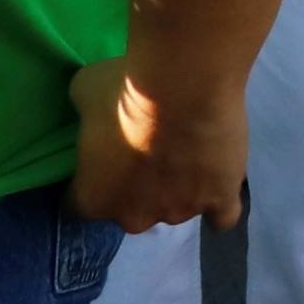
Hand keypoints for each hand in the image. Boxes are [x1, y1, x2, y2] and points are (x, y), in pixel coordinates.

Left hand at [68, 57, 248, 232]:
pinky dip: (219, 203)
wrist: (185, 86)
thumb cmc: (126, 93)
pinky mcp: (219, 201)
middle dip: (137, 188)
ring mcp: (179, 212)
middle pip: (131, 211)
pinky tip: (218, 182)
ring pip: (175, 208)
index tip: (103, 154)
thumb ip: (87, 114)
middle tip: (148, 148)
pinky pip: (222, 217)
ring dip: (177, 186)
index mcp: (94, 198)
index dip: (93, 179)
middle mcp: (134, 216)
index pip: (81, 203)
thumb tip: (96, 112)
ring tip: (190, 146)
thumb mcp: (85, 91)